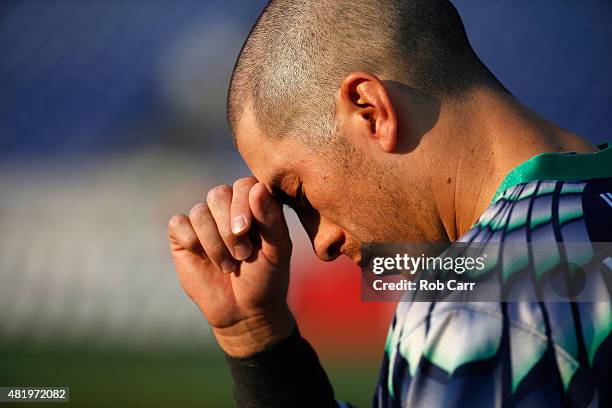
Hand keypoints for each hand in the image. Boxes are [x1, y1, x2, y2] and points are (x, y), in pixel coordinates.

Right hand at [167, 177, 293, 356]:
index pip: (244, 184)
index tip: (245, 231)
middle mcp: (228, 206)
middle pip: (218, 194)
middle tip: (242, 255)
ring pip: (199, 211)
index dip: (242, 205)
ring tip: (228, 265)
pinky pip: (179, 223)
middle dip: (228, 229)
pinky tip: (204, 259)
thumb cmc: (266, 277)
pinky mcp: (183, 235)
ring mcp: (205, 220)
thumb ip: (272, 219)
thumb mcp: (277, 251)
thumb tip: (257, 188)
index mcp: (254, 203)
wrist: (244, 310)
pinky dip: (192, 242)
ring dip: (214, 243)